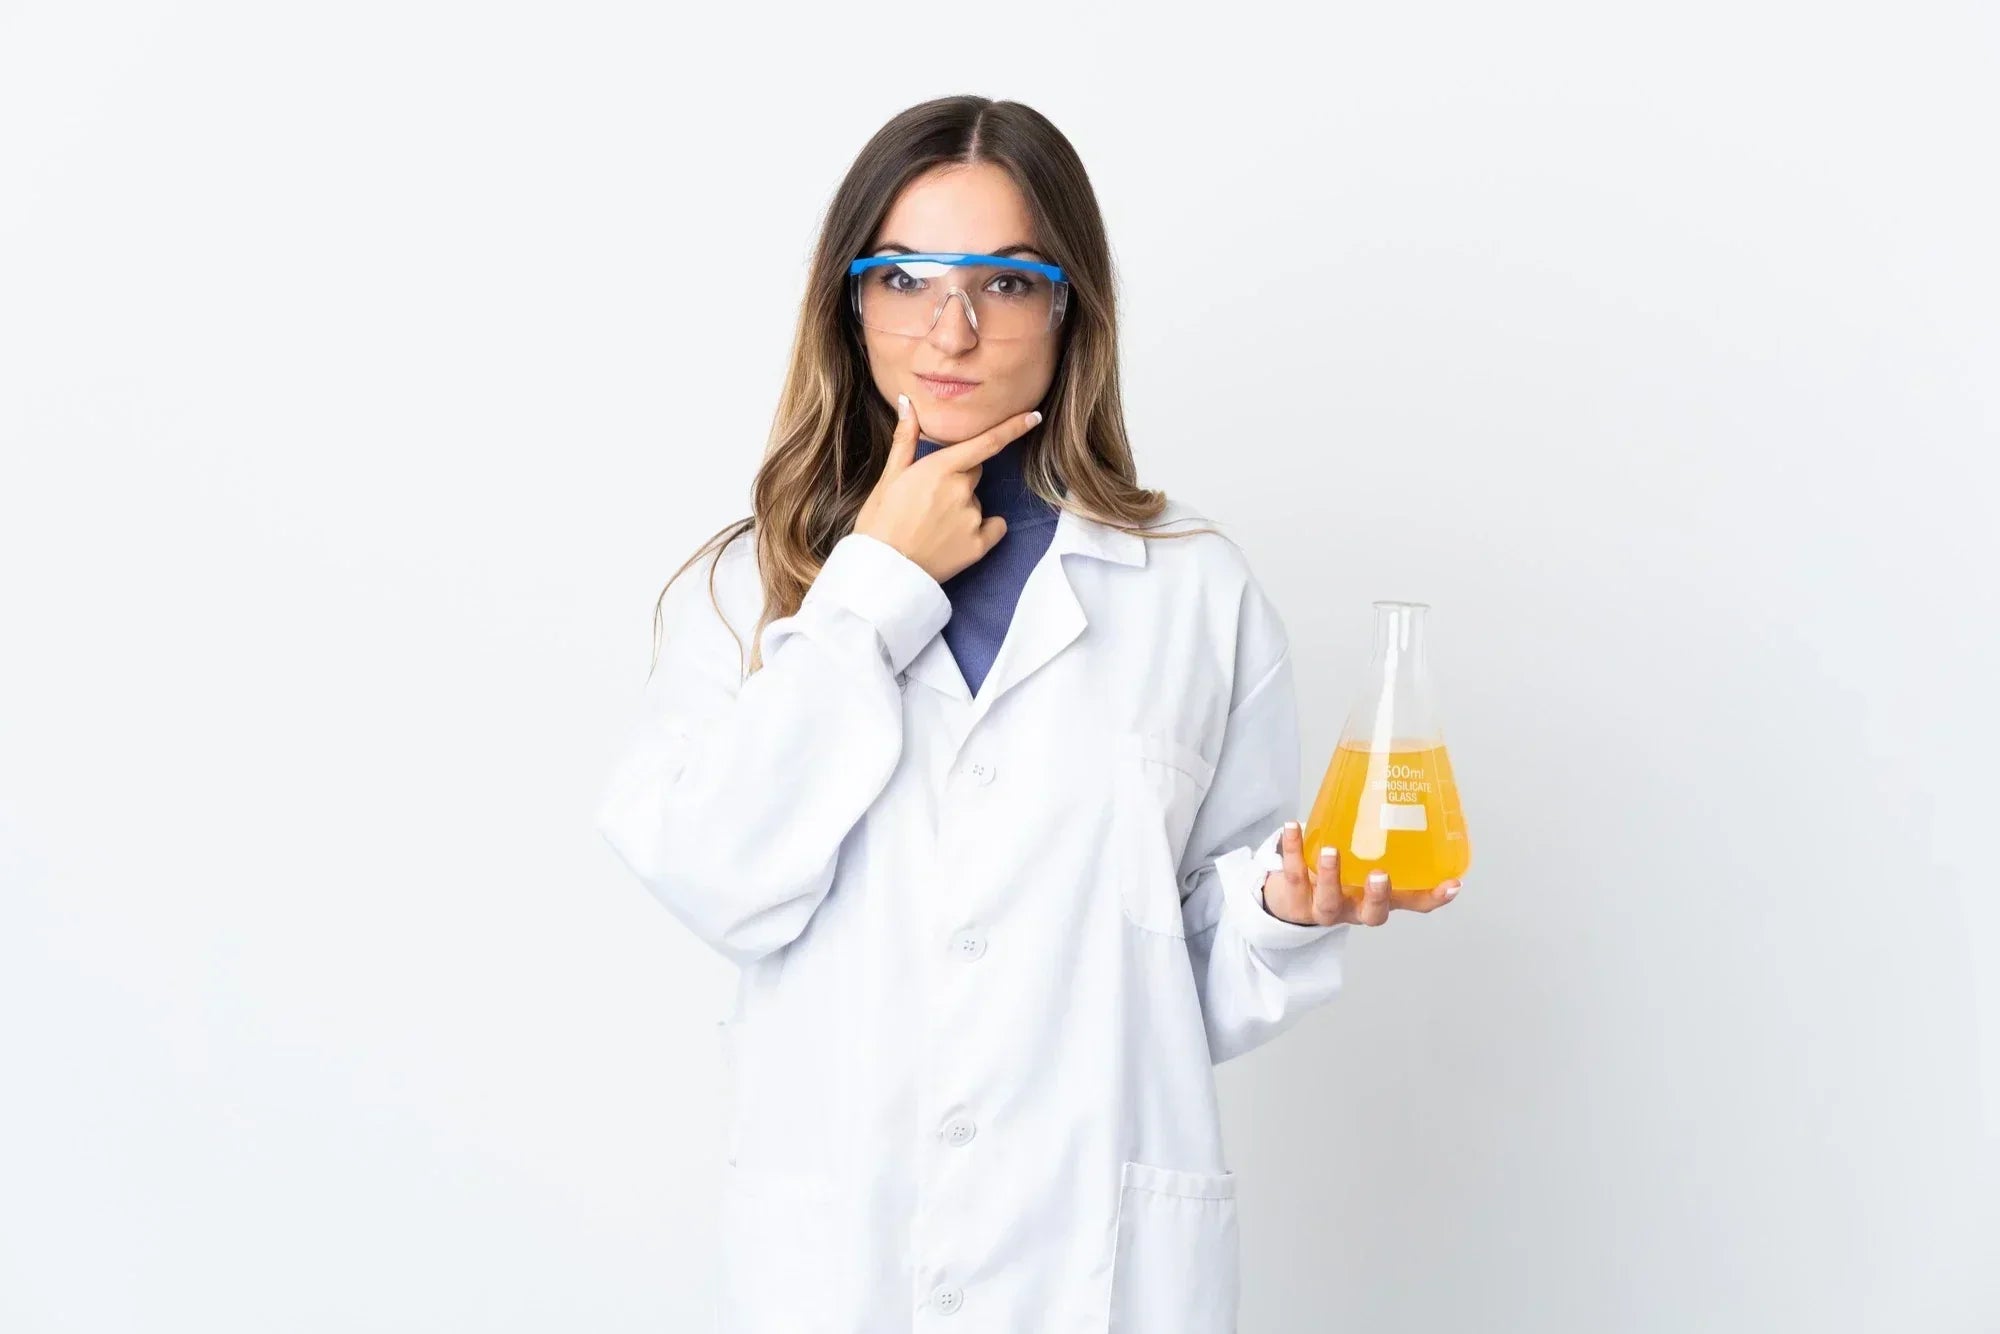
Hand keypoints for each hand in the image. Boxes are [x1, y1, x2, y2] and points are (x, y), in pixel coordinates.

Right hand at [852, 393, 1039, 583]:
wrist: (883, 572)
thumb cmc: (880, 523)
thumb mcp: (889, 478)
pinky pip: (993, 528)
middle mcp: (961, 490)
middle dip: (959, 480)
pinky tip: (955, 540)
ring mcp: (972, 518)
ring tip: (932, 526)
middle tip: (929, 501)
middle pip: (975, 473)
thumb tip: (908, 403)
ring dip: (963, 508)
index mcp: (940, 468)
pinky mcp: (978, 545)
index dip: (1013, 428)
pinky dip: (982, 531)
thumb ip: (905, 439)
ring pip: (977, 502)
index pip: (986, 442)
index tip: (1034, 416)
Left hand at [1260, 821, 1461, 926]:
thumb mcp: (1368, 859)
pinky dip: (1293, 849)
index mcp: (1381, 898)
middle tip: (1381, 874)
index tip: (1453, 884)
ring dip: (1331, 876)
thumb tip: (1407, 781)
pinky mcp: (1296, 899)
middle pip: (1372, 914)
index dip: (1435, 897)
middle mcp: (1356, 909)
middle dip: (1377, 896)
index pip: (1415, 903)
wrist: (1294, 899)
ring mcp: (1325, 908)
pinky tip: (1293, 826)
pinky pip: (1294, 875)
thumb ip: (1387, 835)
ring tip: (1331, 850)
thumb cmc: (1342, 872)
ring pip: (1329, 900)